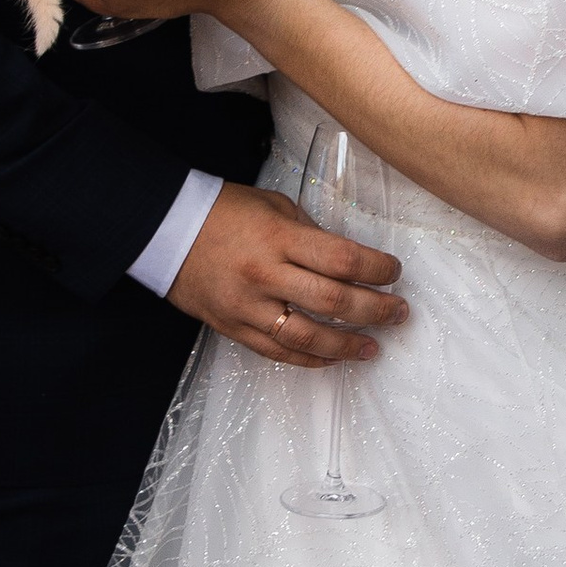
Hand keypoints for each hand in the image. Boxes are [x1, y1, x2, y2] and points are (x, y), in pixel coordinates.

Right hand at [165, 179, 406, 366]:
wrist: (166, 230)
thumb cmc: (223, 213)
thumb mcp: (274, 207)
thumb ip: (311, 234)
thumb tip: (349, 262)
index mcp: (279, 238)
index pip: (342, 259)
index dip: (377, 269)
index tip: (394, 272)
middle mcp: (265, 275)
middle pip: (333, 301)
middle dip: (376, 310)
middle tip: (399, 312)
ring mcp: (248, 306)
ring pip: (308, 337)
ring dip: (347, 344)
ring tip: (373, 347)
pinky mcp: (234, 328)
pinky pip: (278, 352)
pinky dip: (310, 359)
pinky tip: (333, 357)